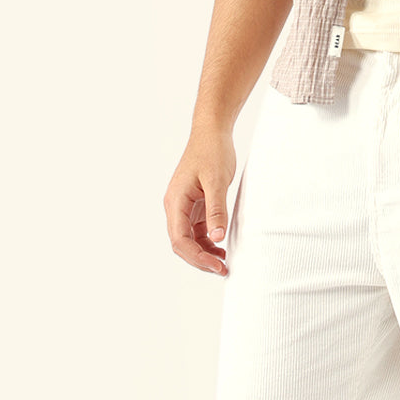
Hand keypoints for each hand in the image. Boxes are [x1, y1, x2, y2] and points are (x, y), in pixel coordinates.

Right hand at [163, 126, 236, 275]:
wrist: (211, 131)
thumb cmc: (212, 151)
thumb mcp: (217, 181)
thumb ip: (216, 210)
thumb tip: (217, 238)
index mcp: (176, 202)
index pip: (180, 240)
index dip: (197, 257)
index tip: (217, 265)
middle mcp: (176, 206)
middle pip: (182, 244)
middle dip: (200, 259)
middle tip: (223, 269)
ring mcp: (184, 206)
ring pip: (189, 239)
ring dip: (204, 252)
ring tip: (224, 261)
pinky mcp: (194, 204)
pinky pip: (197, 229)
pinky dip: (207, 240)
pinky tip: (221, 245)